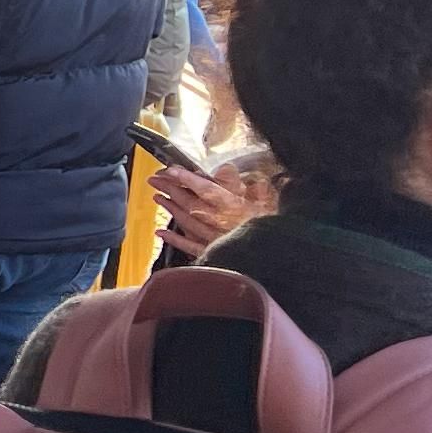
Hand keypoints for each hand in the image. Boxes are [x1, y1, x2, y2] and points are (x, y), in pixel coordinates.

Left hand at [153, 158, 276, 261]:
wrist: (276, 262)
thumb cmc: (273, 229)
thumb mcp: (270, 203)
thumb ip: (249, 184)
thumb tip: (228, 169)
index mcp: (235, 208)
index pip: (206, 189)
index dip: (186, 178)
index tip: (170, 169)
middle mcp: (221, 223)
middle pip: (191, 202)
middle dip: (171, 189)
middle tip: (155, 178)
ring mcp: (214, 239)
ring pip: (187, 221)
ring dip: (170, 208)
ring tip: (157, 197)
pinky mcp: (213, 254)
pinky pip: (189, 246)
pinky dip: (173, 238)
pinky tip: (161, 231)